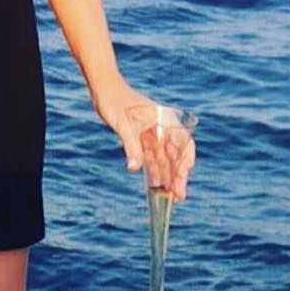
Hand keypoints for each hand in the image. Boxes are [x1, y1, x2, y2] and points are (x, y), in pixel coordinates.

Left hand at [94, 80, 197, 200]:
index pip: (183, 142)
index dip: (186, 159)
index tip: (185, 174)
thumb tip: (134, 169)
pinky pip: (151, 161)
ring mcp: (153, 136)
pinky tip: (155, 190)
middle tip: (178, 197)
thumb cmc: (115, 101)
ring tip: (169, 199)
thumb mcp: (123, 124)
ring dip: (167, 178)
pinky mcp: (142, 142)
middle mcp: (163, 129)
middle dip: (178, 176)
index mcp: (165, 120)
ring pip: (164, 161)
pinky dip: (153, 174)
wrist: (103, 91)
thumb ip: (131, 146)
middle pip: (175, 156)